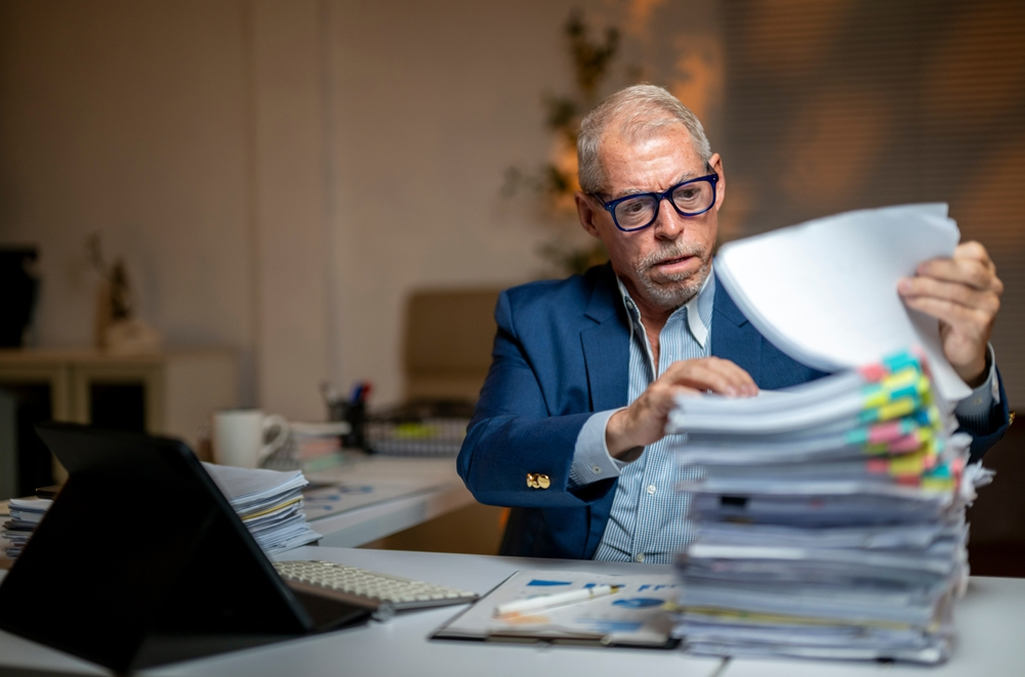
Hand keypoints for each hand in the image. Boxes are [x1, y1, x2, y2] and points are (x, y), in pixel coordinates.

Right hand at [605, 357, 756, 458]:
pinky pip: (675, 393)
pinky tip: (704, 403)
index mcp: (690, 370)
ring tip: (731, 396)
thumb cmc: (666, 414)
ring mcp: (666, 382)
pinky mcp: (656, 397)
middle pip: (709, 365)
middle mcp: (679, 371)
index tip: (753, 390)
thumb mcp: (694, 405)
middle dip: (731, 378)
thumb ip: (713, 400)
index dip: (738, 374)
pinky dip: (691, 396)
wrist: (634, 425)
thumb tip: (742, 405)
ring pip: (694, 373)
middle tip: (746, 394)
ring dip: (716, 383)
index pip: (719, 364)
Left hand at [898, 241, 1002, 386]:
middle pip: (968, 271)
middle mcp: (992, 286)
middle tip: (912, 272)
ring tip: (904, 288)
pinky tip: (912, 302)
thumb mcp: (945, 288)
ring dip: (926, 288)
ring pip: (956, 291)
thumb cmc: (948, 311)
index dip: (949, 255)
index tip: (921, 259)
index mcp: (985, 270)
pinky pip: (951, 310)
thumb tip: (907, 261)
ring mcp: (989, 306)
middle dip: (937, 269)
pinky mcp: (979, 325)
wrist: (958, 347)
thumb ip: (937, 273)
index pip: (975, 253)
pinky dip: (928, 304)